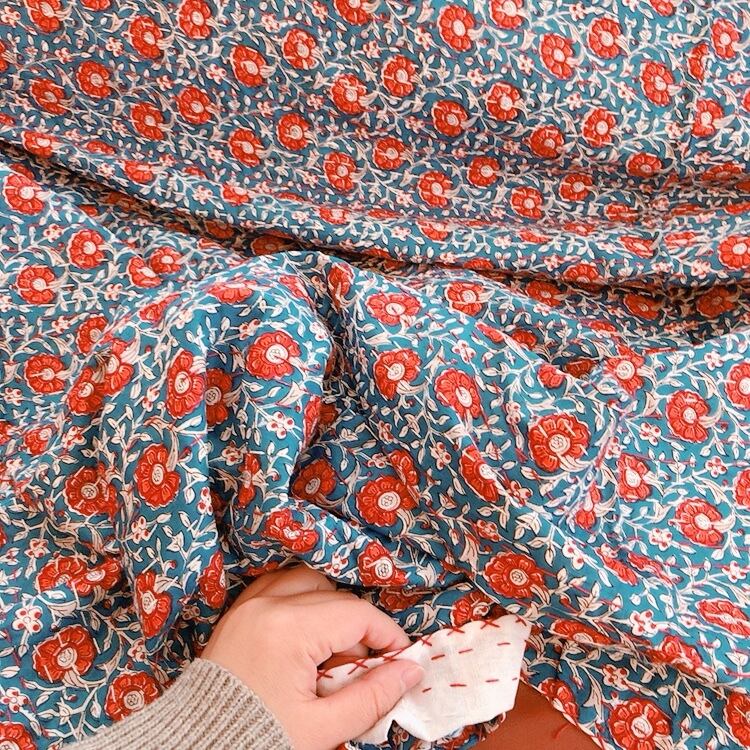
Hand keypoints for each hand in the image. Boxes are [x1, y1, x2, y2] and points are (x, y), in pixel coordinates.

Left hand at [202, 565, 423, 749]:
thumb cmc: (256, 742)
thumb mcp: (321, 728)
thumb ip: (371, 696)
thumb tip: (411, 672)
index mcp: (288, 631)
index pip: (356, 615)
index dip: (387, 636)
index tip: (402, 660)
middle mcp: (267, 607)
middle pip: (336, 599)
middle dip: (359, 631)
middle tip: (365, 671)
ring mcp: (248, 607)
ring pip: (308, 582)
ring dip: (329, 608)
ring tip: (332, 655)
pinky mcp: (237, 614)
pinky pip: (277, 587)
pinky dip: (299, 602)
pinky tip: (306, 637)